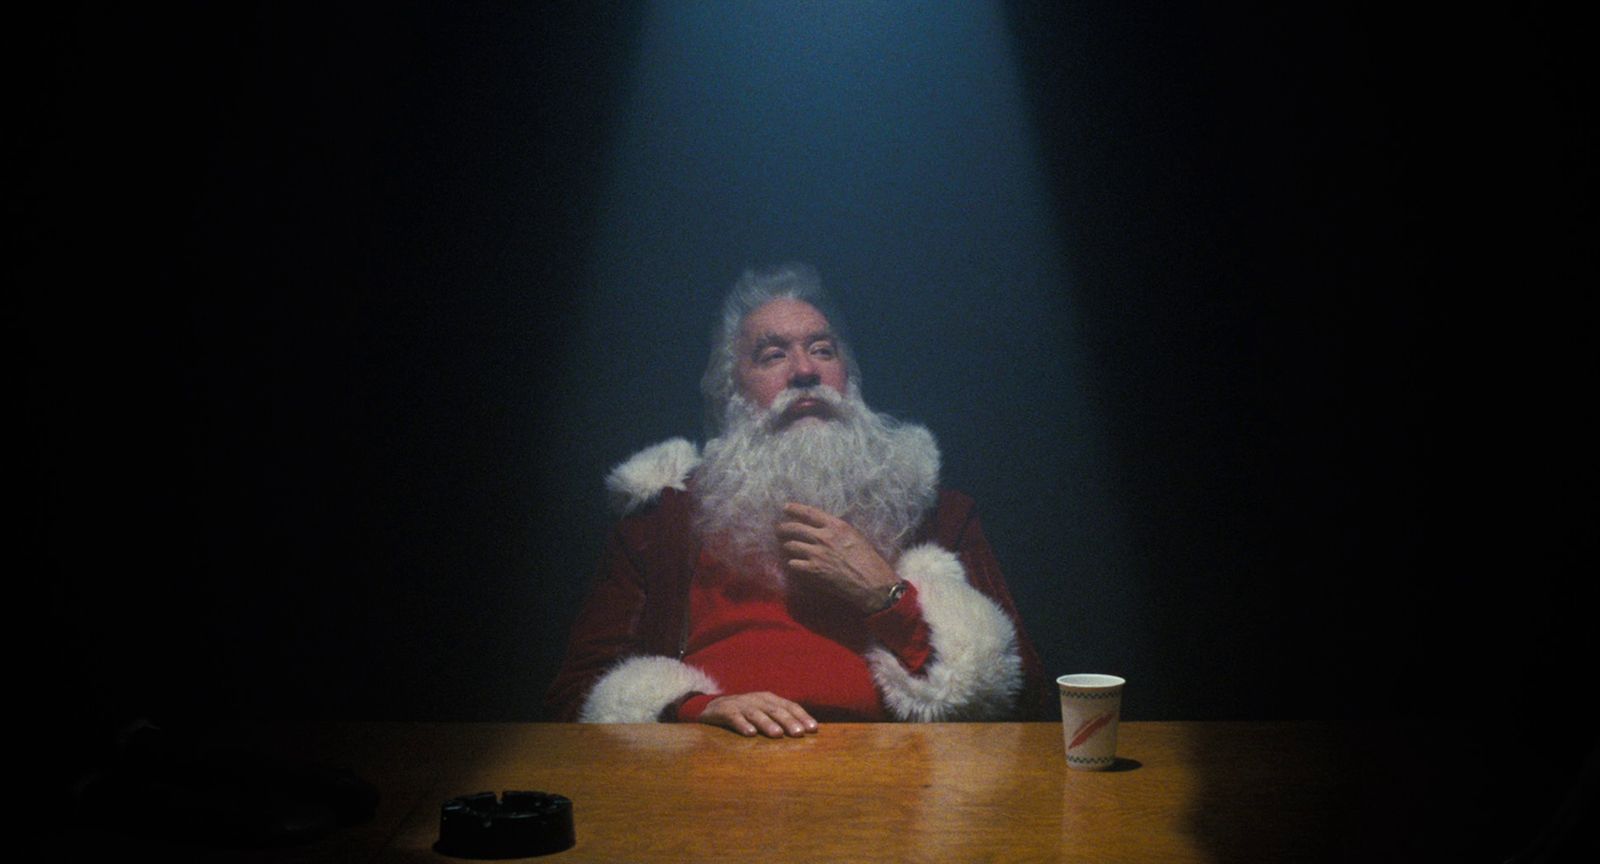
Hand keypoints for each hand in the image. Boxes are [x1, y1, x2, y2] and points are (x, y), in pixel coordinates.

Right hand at [699, 692, 817, 737]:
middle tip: (799, 733)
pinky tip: (750, 734)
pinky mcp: (724, 711)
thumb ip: (780, 720)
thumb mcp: (763, 713)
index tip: (814, 729)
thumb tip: (805, 734)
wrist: (712, 708)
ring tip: (778, 735)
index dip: (802, 716)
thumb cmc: (745, 714)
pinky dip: (742, 725)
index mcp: (769, 699)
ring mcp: (740, 704)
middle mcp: (757, 699)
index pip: (789, 706)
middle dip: (788, 721)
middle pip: (775, 710)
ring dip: (767, 724)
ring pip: (756, 713)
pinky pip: (734, 717)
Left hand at [776, 502, 901, 613]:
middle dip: (783, 528)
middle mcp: (824, 537)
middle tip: (778, 529)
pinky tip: (793, 564)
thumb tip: (823, 528)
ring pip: (791, 545)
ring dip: (786, 546)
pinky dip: (792, 563)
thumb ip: (837, 530)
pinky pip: (793, 563)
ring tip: (785, 546)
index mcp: (836, 526)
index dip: (795, 509)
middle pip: (795, 528)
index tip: (785, 508)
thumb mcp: (856, 536)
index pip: (809, 512)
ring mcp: (816, 554)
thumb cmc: (869, 560)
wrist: (871, 583)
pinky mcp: (812, 570)